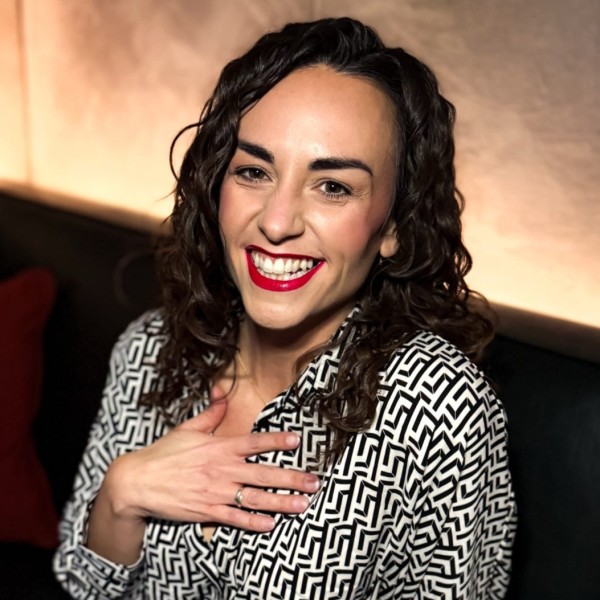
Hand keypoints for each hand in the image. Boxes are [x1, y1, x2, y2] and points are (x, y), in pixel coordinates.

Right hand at [104, 387, 319, 532]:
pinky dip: (253, 523)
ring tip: (304, 504)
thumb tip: (222, 390)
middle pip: (263, 474)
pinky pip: (234, 519)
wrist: (136, 482)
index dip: (276, 440)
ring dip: (282, 503)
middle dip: (291, 478)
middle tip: (315, 481)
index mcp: (218, 447)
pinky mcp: (207, 512)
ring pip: (255, 499)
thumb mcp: (188, 428)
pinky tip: (272, 525)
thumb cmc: (164, 453)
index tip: (297, 440)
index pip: (253, 442)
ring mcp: (215, 493)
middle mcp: (221, 470)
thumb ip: (211, 412)